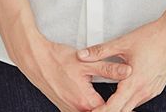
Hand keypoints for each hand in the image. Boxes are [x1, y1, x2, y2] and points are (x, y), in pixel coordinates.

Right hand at [13, 32, 133, 110]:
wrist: (35, 59)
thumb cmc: (58, 59)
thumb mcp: (87, 62)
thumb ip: (109, 69)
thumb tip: (128, 71)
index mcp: (85, 102)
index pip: (109, 110)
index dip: (120, 105)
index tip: (130, 103)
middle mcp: (76, 110)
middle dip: (110, 108)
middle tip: (124, 102)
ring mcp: (67, 109)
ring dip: (99, 108)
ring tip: (111, 102)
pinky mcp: (62, 106)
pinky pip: (78, 111)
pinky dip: (87, 108)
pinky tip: (92, 101)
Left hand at [75, 15, 165, 110]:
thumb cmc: (152, 37)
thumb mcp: (123, 43)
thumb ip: (100, 51)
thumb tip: (82, 55)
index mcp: (134, 82)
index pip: (114, 107)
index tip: (90, 111)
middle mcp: (144, 91)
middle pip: (123, 111)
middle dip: (109, 111)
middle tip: (96, 108)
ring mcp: (152, 91)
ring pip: (132, 106)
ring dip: (119, 107)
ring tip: (107, 103)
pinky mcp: (157, 87)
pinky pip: (141, 100)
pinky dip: (130, 101)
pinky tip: (124, 93)